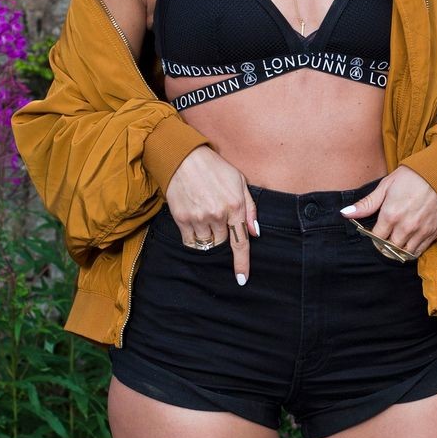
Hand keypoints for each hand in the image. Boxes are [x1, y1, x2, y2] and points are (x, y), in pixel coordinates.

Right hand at [163, 146, 259, 285]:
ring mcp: (199, 218)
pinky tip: (193, 220)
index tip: (241, 279)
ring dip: (207, 236)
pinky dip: (194, 237)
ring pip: (206, 243)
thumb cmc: (214, 168)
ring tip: (204, 215)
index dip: (242, 263)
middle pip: (222, 243)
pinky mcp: (182, 219)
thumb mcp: (239, 182)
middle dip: (222, 234)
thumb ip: (249, 208)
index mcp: (235, 206)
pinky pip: (190, 241)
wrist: (183, 158)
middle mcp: (218, 215)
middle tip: (216, 216)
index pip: (241, 243)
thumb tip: (255, 232)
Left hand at [338, 166, 436, 256]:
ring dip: (397, 250)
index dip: (374, 237)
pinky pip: (419, 252)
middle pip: (389, 249)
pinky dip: (411, 251)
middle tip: (385, 238)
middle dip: (384, 246)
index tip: (376, 232)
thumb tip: (345, 213)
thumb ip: (367, 203)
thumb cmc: (412, 176)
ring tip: (396, 242)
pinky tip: (408, 243)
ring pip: (403, 253)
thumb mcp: (386, 185)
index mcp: (390, 215)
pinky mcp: (433, 233)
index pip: (376, 238)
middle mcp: (405, 227)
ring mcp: (420, 232)